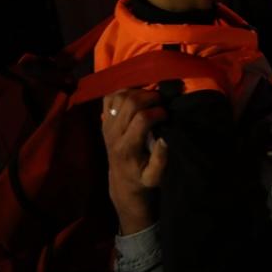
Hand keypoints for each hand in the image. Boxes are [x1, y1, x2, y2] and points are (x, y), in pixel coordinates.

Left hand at [102, 89, 167, 234]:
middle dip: (150, 97)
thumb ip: (160, 159)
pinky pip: (110, 97)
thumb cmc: (141, 178)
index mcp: (127, 147)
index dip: (158, 111)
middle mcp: (113, 133)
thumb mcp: (154, 176)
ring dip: (138, 92)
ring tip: (151, 99)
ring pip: (119, 96)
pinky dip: (125, 91)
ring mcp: (106, 124)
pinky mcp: (104, 119)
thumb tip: (165, 137)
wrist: (121, 180)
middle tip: (162, 101)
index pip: (142, 118)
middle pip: (130, 102)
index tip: (168, 115)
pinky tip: (137, 97)